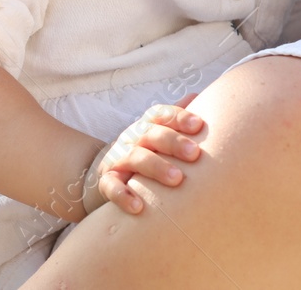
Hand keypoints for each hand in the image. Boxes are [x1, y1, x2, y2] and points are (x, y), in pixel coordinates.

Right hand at [83, 94, 204, 216]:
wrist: (103, 173)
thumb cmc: (143, 153)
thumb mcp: (157, 134)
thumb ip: (175, 117)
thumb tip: (197, 94)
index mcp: (147, 126)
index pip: (161, 114)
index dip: (179, 117)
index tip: (198, 125)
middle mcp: (132, 138)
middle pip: (152, 134)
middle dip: (174, 142)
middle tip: (195, 154)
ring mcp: (117, 159)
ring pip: (135, 158)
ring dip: (156, 167)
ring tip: (177, 179)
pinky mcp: (105, 182)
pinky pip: (111, 187)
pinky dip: (123, 196)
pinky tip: (138, 207)